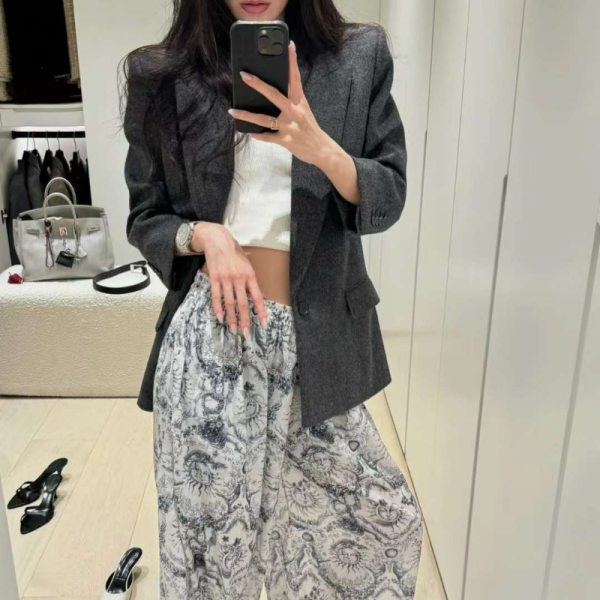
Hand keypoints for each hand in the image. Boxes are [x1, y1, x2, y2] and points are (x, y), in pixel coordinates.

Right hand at [192, 223, 267, 336]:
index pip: (258, 297)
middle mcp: (239, 278)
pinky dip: (217, 308)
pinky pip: (216, 296)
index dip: (261, 311)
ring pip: (229, 303)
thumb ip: (251, 281)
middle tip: (245, 333)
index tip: (263, 324)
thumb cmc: (234, 253)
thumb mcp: (247, 264)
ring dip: (231, 318)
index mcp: (250, 275)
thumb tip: (259, 296)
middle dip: (245, 320)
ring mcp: (226, 278)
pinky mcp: (214, 278)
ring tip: (233, 329)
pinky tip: (220, 317)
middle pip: (243, 303)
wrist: (218, 240)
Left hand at [228, 40, 336, 165]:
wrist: (321, 149)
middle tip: (244, 75)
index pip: (295, 77)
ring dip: (247, 115)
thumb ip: (290, 100)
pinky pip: (267, 136)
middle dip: (258, 85)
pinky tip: (248, 132)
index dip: (292, 60)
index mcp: (300, 101)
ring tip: (233, 111)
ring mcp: (289, 127)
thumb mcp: (303, 110)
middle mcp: (294, 112)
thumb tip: (271, 92)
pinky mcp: (286, 141)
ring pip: (264, 119)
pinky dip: (257, 134)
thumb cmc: (309, 128)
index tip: (288, 45)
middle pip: (274, 95)